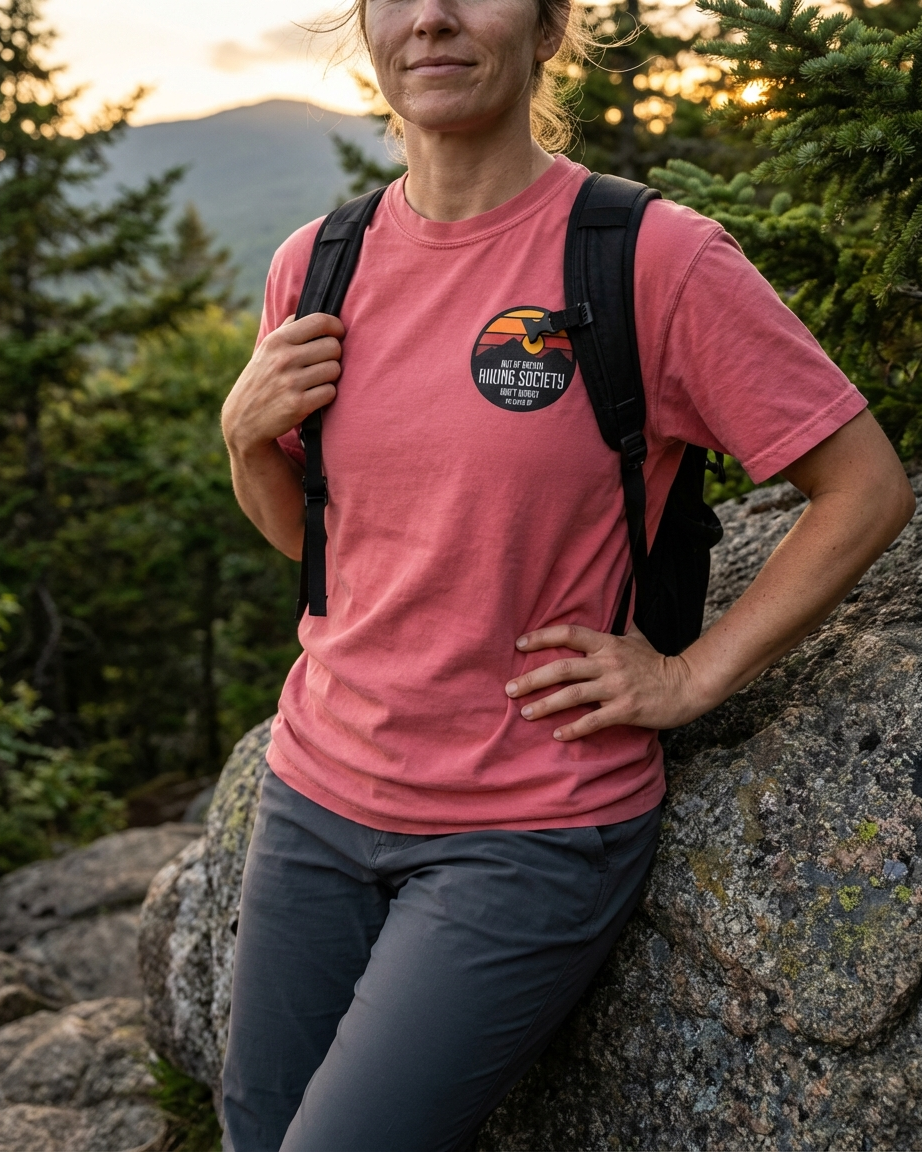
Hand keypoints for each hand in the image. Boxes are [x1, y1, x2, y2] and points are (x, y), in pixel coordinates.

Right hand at [222, 313, 343, 455]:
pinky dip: (326, 396)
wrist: (242, 420)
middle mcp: (284, 358)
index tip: (337, 334)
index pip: (319, 321)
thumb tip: (311, 311)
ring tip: (316, 381)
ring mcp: (291, 382)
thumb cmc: (260, 380)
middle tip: (323, 364)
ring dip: (331, 377)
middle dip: (334, 356)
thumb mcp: (266, 350)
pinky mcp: (298, 405)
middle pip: (333, 347)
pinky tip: (314, 397)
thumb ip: (288, 329)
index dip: (336, 327)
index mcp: (277, 341)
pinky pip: (330, 392)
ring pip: (334, 370)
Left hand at [504, 623, 702, 739]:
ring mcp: (617, 687)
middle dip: (532, 678)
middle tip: (510, 689)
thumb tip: (619, 610)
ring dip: (545, 705)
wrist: (687, 685)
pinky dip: (573, 728)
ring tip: (525, 713)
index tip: (519, 644)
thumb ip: (620, 629)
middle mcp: (609, 663)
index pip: (569, 634)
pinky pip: (594, 720)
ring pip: (573, 695)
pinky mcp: (626, 709)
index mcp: (608, 644)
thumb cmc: (658, 664)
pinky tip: (557, 734)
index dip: (542, 637)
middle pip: (563, 668)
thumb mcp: (638, 639)